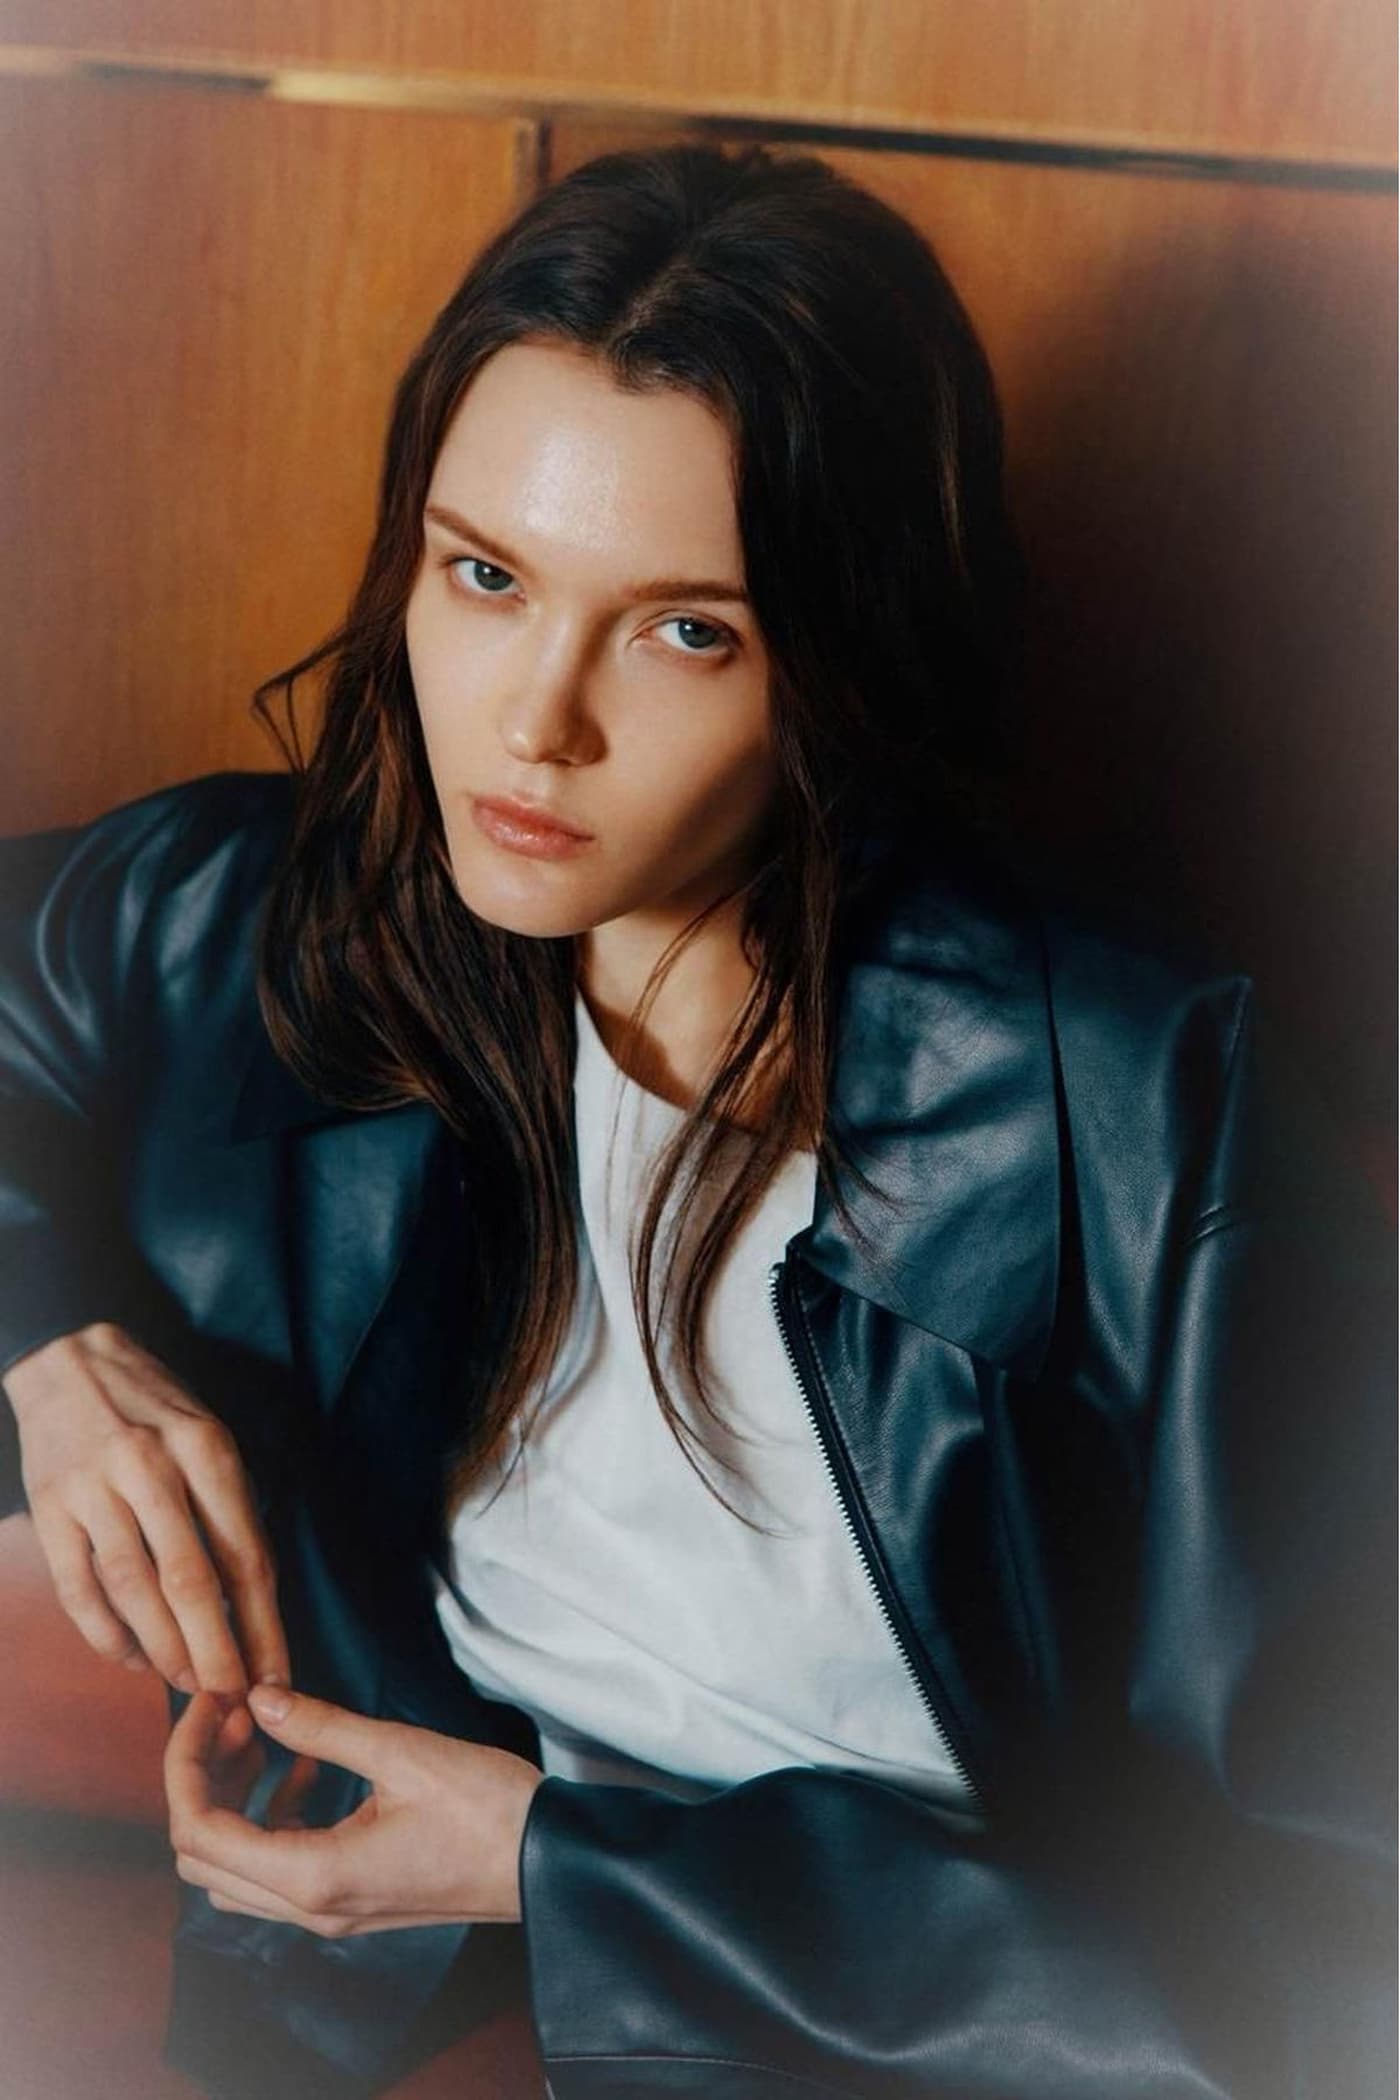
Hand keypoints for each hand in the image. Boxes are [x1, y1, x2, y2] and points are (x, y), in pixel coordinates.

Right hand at [3, 1321, 288, 1695]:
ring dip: (163, 1650)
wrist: (71, 1362)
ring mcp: (94, 1488)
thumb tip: (253, 1605)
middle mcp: (150, 1467)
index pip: (245, 1554)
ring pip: (133, 1591)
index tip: (276, 1675)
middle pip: (191, 1580)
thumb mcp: (210, 1439)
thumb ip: (231, 1512)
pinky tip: (132, 1659)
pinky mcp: (50, 1508)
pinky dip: (106, 1635)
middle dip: (216, 1652)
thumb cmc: (157, 1409)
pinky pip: (79, 1588)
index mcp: (205, 1448)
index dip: (263, 1626)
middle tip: (232, 1701)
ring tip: (188, 1684)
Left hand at [166, 1686, 543, 1933]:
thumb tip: (259, 1699)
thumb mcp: (401, 1751)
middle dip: (201, 1779)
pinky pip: (276, 1871)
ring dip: (230, 1803)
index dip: (186, 1761)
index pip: (199, 1830)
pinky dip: (268, 1819)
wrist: (547, 1860)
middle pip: (201, 1858)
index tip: (212, 1705)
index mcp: (314, 1875)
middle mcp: (310, 1908)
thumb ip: (321, 1727)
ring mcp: (329, 1912)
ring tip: (261, 1735)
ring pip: (232, 1871)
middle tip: (232, 1715)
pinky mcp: (349, 1901)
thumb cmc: (486, 1807)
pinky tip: (305, 1768)